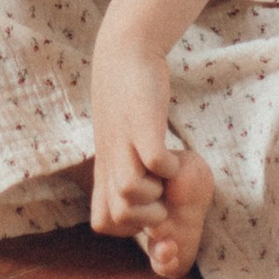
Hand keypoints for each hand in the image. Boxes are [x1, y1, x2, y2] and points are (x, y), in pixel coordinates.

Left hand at [89, 23, 208, 278]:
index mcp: (104, 169)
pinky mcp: (142, 124)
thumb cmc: (126, 100)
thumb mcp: (119, 141)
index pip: (103, 224)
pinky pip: (155, 162)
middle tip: (163, 193)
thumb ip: (123, 171)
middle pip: (117, 217)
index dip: (129, 227)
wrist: (124, 51)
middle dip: (147, 217)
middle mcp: (110, 160)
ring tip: (165, 174)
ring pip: (130, 194)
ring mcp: (124, 142)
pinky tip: (174, 155)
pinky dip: (170, 168)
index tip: (149, 206)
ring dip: (157, 193)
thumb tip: (137, 201)